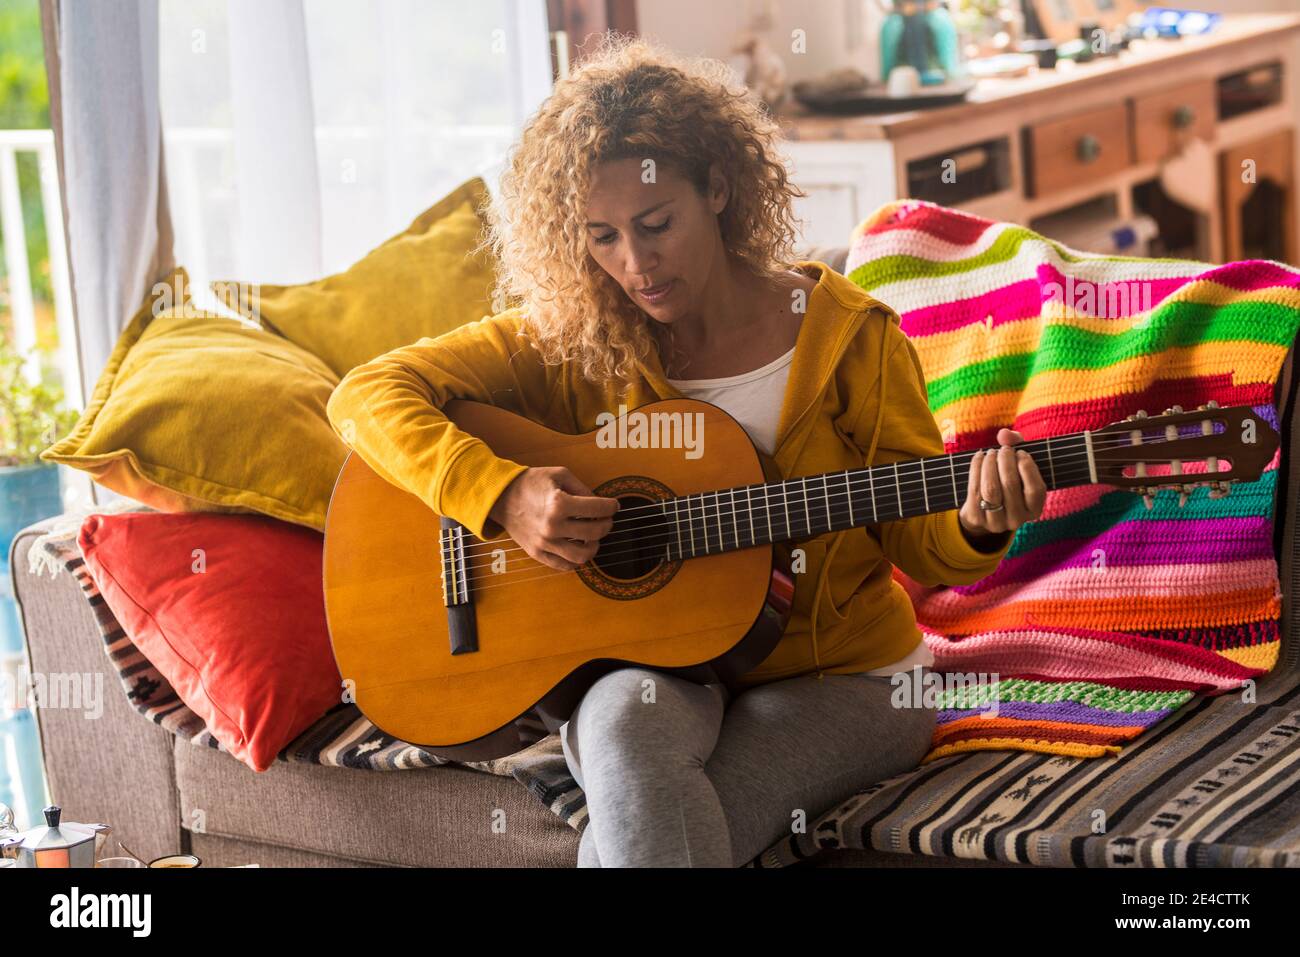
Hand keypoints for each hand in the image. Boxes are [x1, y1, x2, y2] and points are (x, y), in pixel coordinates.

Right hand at [487, 466, 619, 570]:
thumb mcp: (559, 474)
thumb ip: (583, 488)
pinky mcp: (537, 554)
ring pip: (583, 555)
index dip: (611, 507)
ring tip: (594, 537)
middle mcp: (552, 526)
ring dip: (595, 546)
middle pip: (594, 532)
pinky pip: (565, 566)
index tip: (614, 506)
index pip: (597, 509)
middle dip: (607, 525)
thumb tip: (600, 504)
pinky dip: (577, 560)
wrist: (501, 497)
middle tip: (606, 519)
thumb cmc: (530, 483)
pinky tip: (579, 548)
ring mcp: (545, 543)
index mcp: (558, 504)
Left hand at [958, 428, 1045, 541]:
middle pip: (1010, 484)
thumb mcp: (1019, 467)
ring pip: (991, 488)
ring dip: (989, 464)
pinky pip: (975, 490)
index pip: (1035, 489)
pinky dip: (976, 469)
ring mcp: (996, 522)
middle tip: (1003, 449)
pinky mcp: (977, 518)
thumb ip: (1017, 446)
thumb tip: (1004, 433)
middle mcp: (1017, 519)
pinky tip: (979, 457)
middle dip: (1005, 461)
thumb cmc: (1009, 482)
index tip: (1021, 453)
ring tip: (991, 453)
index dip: (1028, 467)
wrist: (985, 511)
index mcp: (1034, 510)